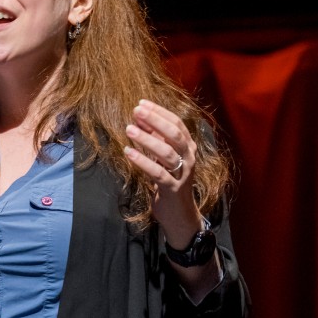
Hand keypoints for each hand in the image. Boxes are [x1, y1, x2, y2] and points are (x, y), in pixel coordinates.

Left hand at [123, 99, 201, 248]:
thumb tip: (141, 119)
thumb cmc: (170, 182)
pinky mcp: (173, 189)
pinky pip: (158, 173)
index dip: (160, 112)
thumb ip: (155, 140)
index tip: (142, 103)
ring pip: (167, 152)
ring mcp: (183, 174)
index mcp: (188, 148)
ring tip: (129, 129)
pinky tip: (128, 152)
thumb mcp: (163, 158)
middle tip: (136, 110)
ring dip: (147, 139)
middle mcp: (189, 158)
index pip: (177, 124)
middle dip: (155, 120)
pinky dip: (142, 161)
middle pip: (174, 134)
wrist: (179, 215)